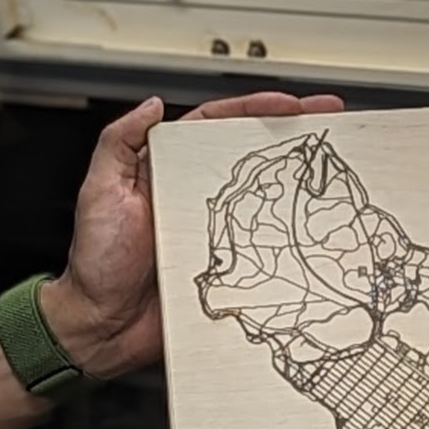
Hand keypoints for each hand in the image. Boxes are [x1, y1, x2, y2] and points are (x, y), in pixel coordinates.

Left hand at [45, 90, 342, 378]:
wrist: (100, 325)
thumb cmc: (95, 263)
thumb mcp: (99, 191)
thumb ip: (118, 143)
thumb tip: (151, 105)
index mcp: (168, 170)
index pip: (217, 125)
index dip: (256, 109)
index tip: (289, 103)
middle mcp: (195, 195)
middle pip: (251, 154)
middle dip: (292, 133)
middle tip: (328, 118)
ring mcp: (215, 230)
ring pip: (265, 197)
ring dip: (299, 181)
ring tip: (333, 163)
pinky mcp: (227, 266)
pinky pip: (263, 247)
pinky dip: (289, 237)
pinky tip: (314, 227)